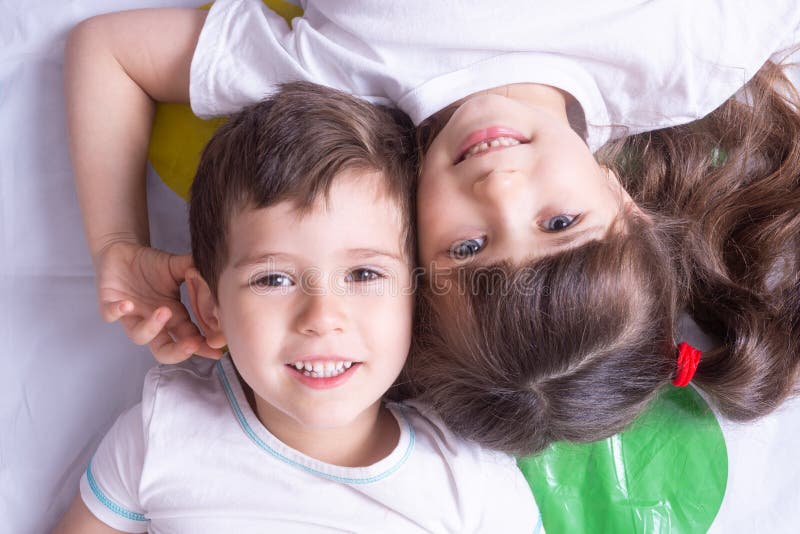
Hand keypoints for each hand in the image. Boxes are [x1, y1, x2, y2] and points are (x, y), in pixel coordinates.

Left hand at [94, 241, 222, 362]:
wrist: (121, 252)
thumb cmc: (150, 264)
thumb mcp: (177, 266)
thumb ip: (195, 269)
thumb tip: (217, 269)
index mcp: (173, 316)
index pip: (190, 337)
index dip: (202, 346)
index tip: (217, 349)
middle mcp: (153, 322)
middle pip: (164, 350)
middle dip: (178, 352)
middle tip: (192, 344)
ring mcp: (132, 316)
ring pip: (140, 336)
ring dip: (152, 327)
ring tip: (163, 311)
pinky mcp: (110, 305)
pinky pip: (111, 315)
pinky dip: (118, 312)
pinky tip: (127, 304)